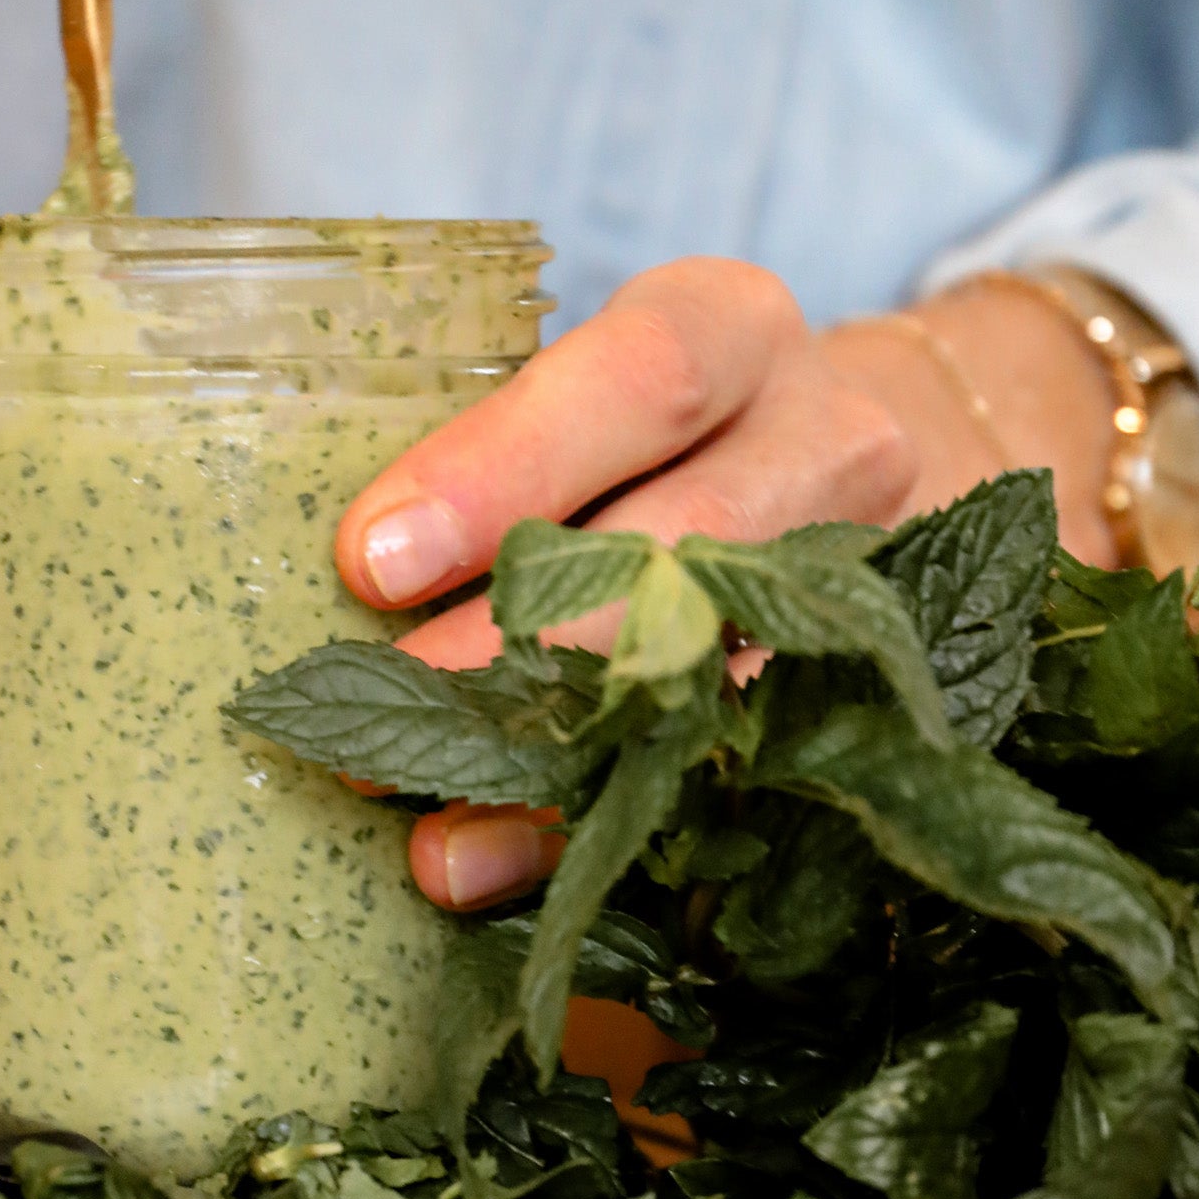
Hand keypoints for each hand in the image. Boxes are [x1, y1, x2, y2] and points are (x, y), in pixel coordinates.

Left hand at [333, 258, 1116, 913]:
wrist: (829, 458)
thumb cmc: (644, 419)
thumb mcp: (581, 380)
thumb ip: (487, 449)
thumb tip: (339, 577)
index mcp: (735, 329)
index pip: (640, 378)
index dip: (504, 473)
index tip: (373, 559)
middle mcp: (825, 440)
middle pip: (685, 543)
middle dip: (520, 643)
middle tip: (378, 716)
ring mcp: (860, 580)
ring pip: (713, 677)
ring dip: (557, 762)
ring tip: (429, 836)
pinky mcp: (854, 689)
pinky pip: (725, 773)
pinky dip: (599, 827)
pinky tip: (497, 869)